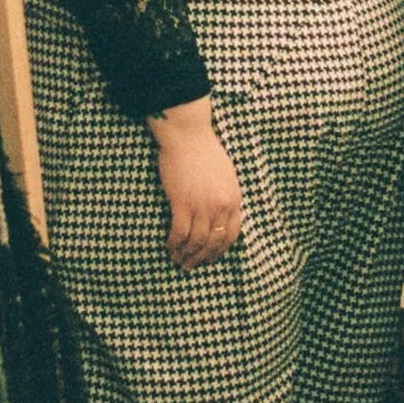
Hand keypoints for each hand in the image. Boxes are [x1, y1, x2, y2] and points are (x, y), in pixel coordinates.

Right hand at [147, 99, 243, 269]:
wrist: (188, 135)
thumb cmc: (205, 151)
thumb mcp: (227, 175)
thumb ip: (227, 196)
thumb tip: (222, 215)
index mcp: (234, 199)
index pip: (231, 235)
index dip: (219, 251)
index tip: (210, 257)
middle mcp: (221, 206)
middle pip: (213, 243)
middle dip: (202, 258)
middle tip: (192, 266)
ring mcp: (202, 205)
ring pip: (196, 242)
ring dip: (187, 255)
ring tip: (179, 261)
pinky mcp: (182, 202)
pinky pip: (179, 232)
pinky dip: (174, 244)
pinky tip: (169, 248)